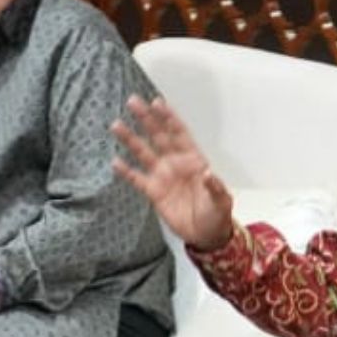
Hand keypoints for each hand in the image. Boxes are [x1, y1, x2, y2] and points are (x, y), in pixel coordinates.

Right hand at [111, 96, 234, 251]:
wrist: (205, 234)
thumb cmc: (217, 214)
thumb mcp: (221, 201)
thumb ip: (215, 187)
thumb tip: (209, 174)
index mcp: (194, 159)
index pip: (179, 133)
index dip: (169, 117)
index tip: (157, 103)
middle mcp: (175, 163)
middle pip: (158, 136)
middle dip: (146, 119)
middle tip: (133, 102)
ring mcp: (162, 176)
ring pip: (143, 153)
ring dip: (130, 139)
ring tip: (116, 126)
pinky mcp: (153, 192)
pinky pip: (137, 179)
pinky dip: (126, 171)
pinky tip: (115, 162)